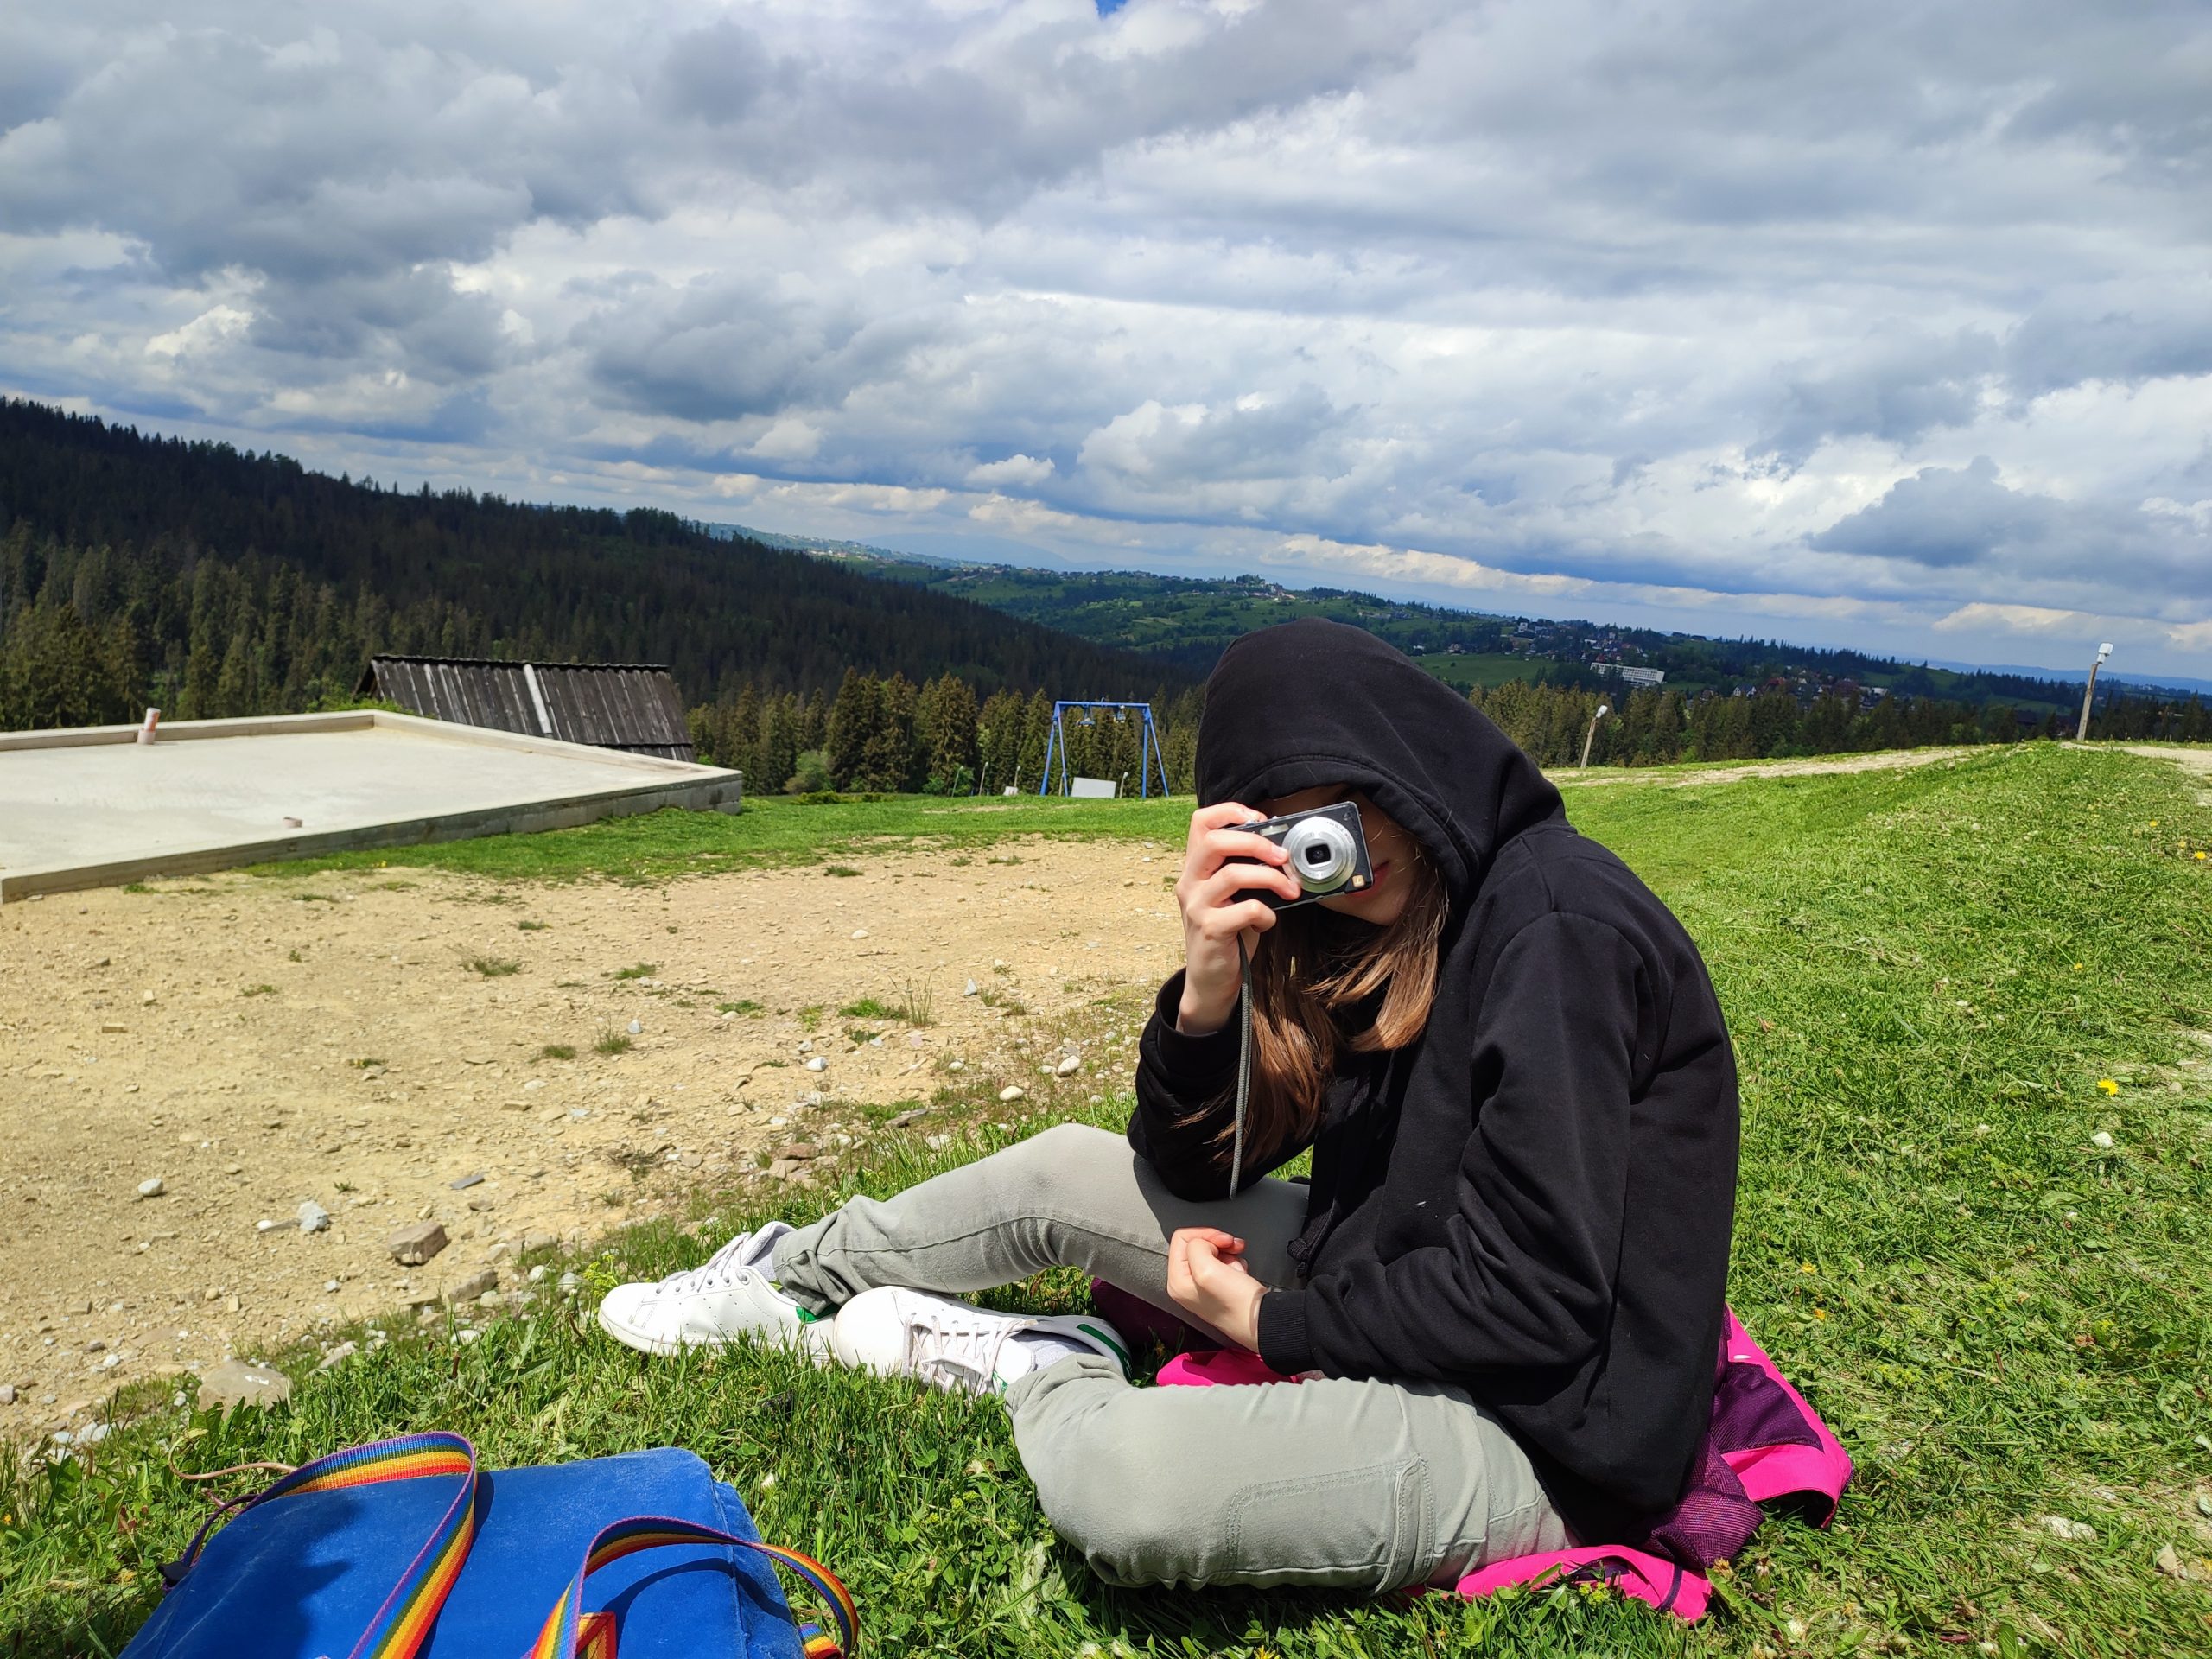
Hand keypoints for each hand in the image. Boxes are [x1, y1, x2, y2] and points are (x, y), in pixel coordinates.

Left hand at [1166, 1226, 1267, 1350]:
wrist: (1263, 1322)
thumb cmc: (1239, 1305)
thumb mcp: (1208, 1269)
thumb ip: (1197, 1248)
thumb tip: (1203, 1243)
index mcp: (1177, 1281)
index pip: (1181, 1239)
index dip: (1205, 1235)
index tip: (1223, 1241)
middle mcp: (1186, 1284)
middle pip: (1196, 1244)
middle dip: (1218, 1243)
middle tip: (1233, 1247)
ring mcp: (1203, 1286)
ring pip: (1212, 1252)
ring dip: (1228, 1253)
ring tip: (1237, 1266)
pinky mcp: (1219, 1287)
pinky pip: (1223, 1262)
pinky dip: (1234, 1262)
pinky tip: (1240, 1273)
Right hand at [1173, 802, 1298, 1034]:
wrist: (1209, 981)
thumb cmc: (1228, 934)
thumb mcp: (1233, 897)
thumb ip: (1247, 872)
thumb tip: (1284, 851)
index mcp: (1195, 868)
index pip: (1201, 822)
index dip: (1230, 811)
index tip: (1260, 819)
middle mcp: (1190, 882)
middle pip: (1215, 841)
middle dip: (1257, 843)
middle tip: (1284, 857)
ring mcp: (1197, 906)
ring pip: (1233, 874)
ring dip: (1272, 878)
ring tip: (1291, 890)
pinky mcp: (1210, 930)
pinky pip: (1245, 909)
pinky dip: (1266, 913)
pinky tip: (1268, 922)